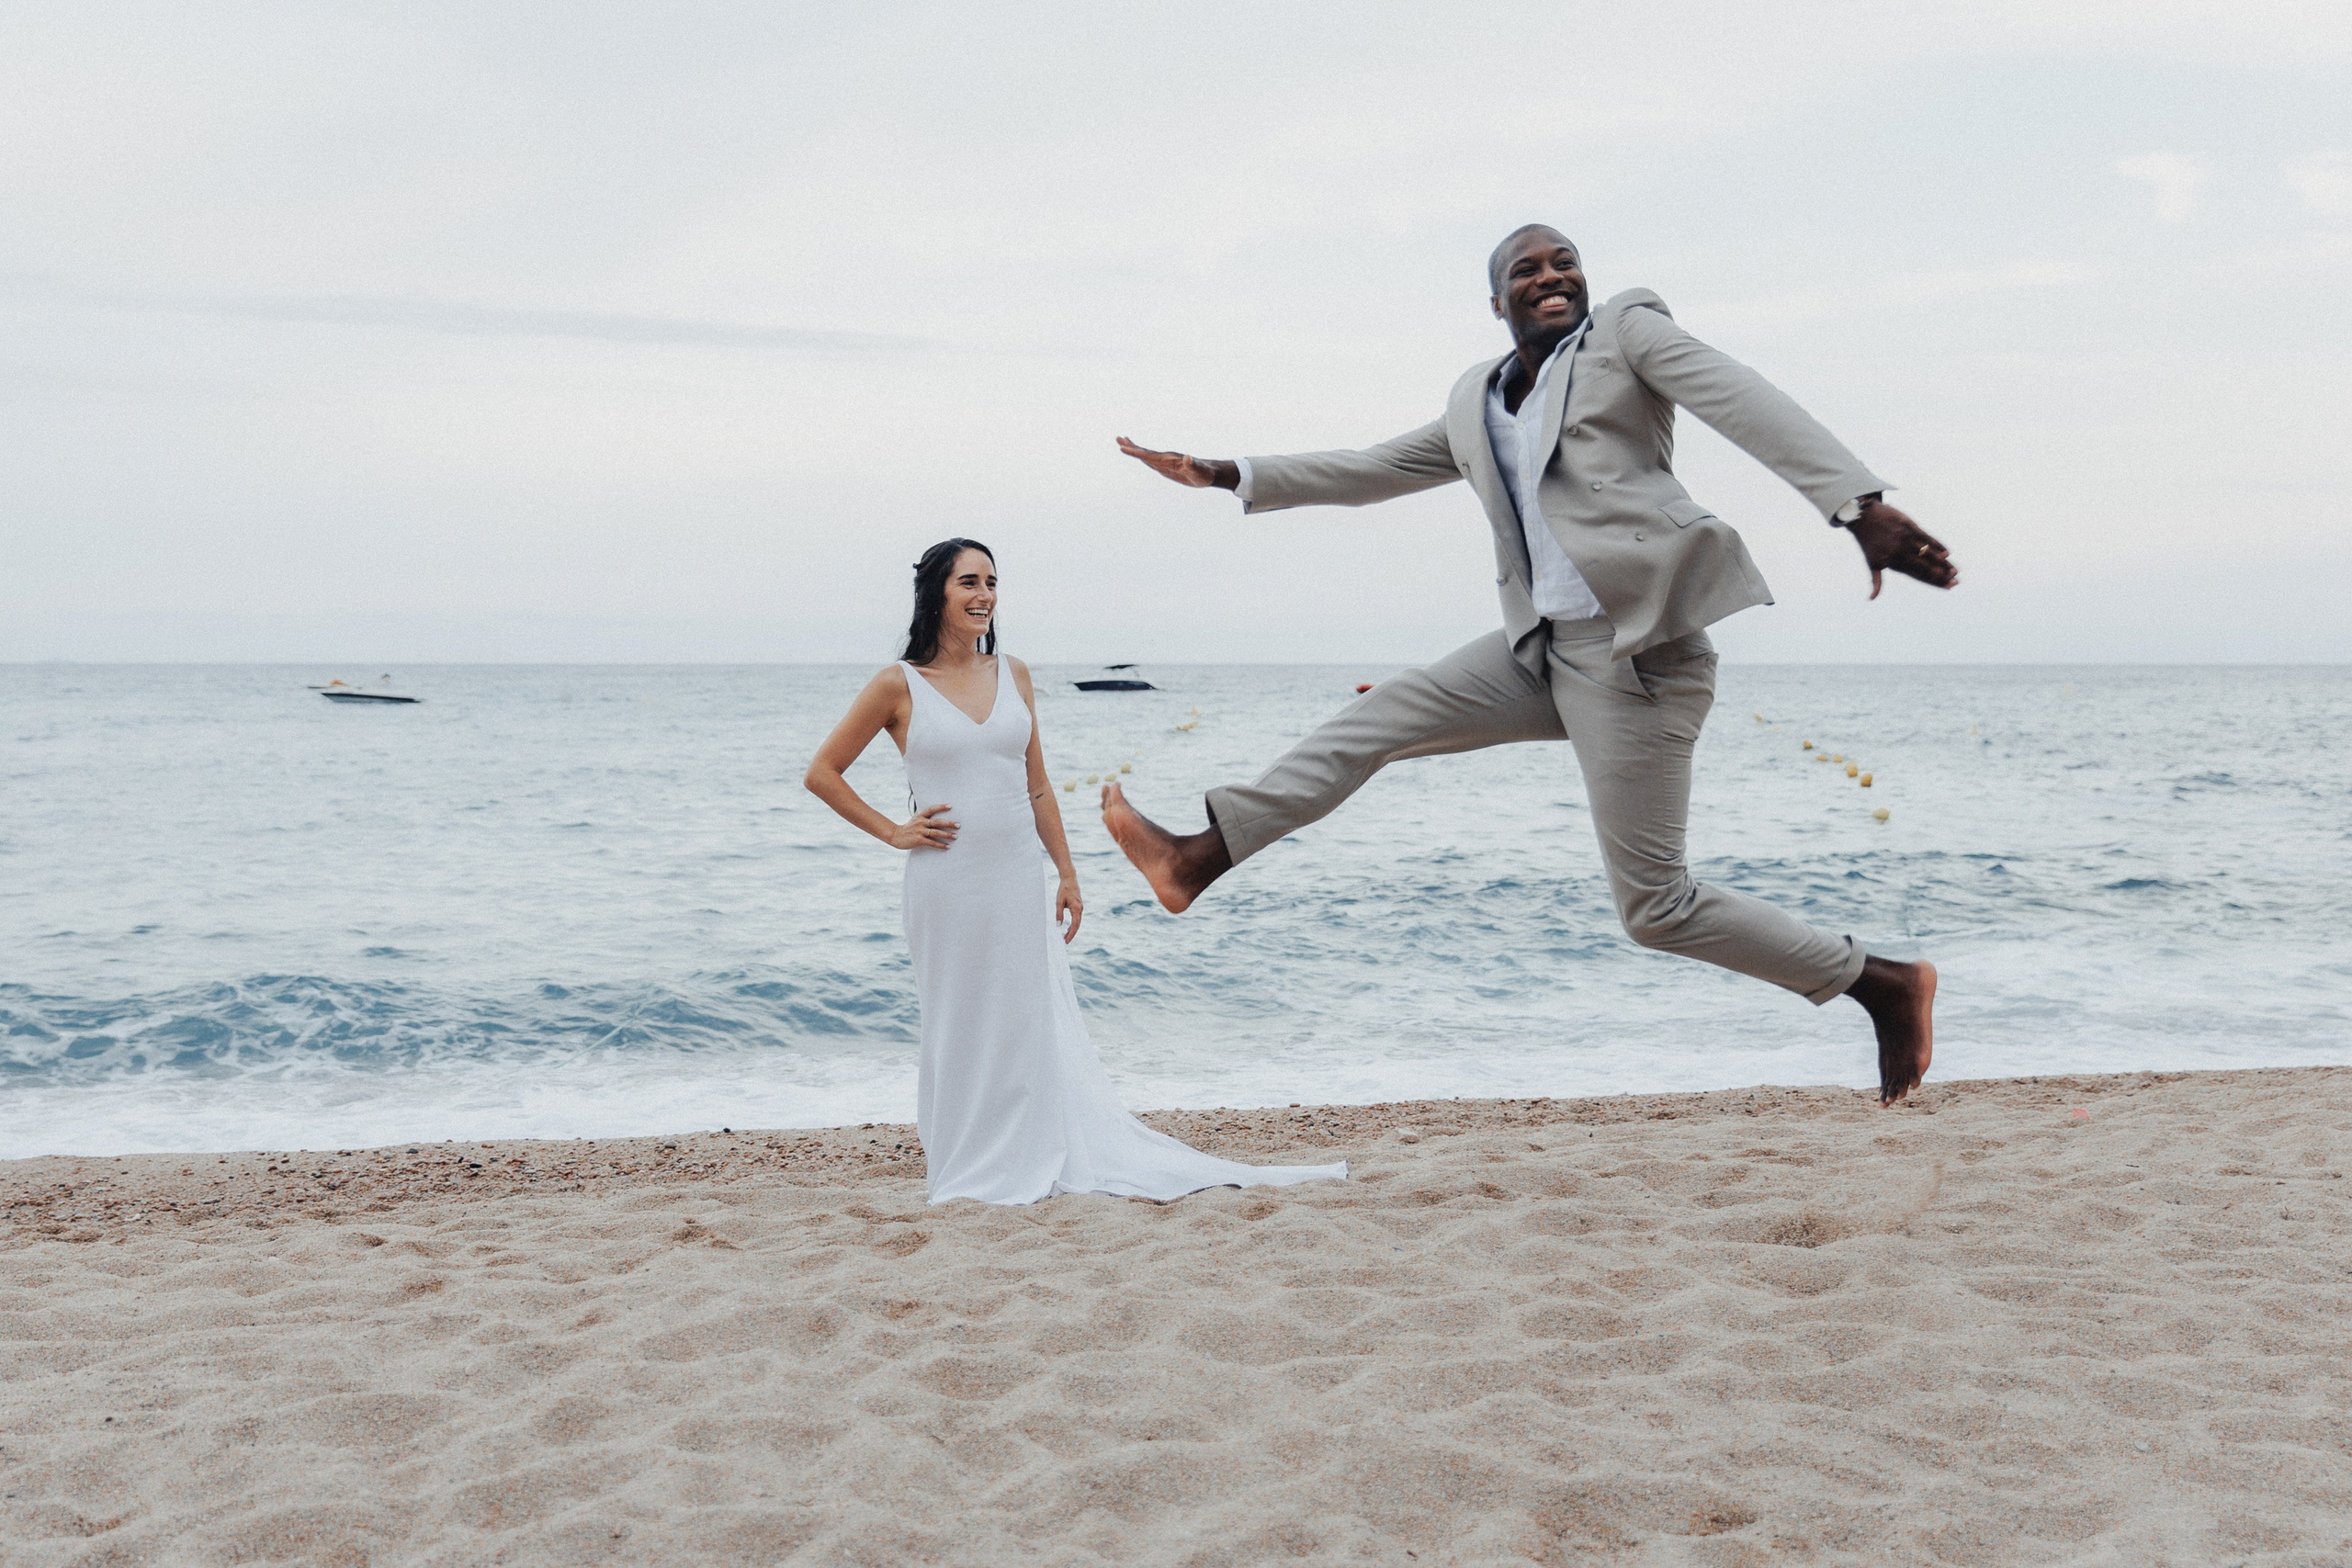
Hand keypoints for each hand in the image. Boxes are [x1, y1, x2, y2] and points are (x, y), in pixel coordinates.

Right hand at [890, 804, 957, 850]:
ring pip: (935, 833)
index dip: (940, 807)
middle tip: (958, 825)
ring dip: (946, 835)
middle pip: (937, 822)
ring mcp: (920, 831)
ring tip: (955, 836)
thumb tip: (932, 807)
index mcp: (921, 816)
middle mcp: (921, 822)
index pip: (931, 809)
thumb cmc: (908, 827)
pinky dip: (940, 845)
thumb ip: (923, 813)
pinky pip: (932, 843)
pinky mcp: (919, 840)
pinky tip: (947, 846)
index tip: (950, 806)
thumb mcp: (915, 818)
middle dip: (948, 823)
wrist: (896, 836)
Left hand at [1054, 876, 1082, 943]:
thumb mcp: (1059, 902)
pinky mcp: (1078, 906)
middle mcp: (1080, 909)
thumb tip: (1058, 925)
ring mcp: (1080, 907)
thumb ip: (1059, 914)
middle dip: (1071, 934)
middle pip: (1077, 925)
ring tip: (1065, 936)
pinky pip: (1077, 918)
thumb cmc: (1064, 889)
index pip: (1075, 925)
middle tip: (1065, 941)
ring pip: (1077, 922)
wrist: (1069, 879)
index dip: (1071, 934)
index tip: (1067, 941)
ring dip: (1072, 929)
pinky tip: (1068, 927)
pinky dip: (1073, 924)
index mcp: (1076, 908)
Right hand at [1116, 436, 1237, 490]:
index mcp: (1169, 459)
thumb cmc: (1205, 472)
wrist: (1210, 473)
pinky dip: (1143, 459)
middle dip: (1131, 446)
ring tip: (1123, 444)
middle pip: (1145, 452)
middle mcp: (1166, 459)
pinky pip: (1152, 463)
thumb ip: (1192, 464)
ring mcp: (1166, 463)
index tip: (1123, 447)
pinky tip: (1139, 457)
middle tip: (1118, 438)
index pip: (1149, 455)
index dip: (1136, 452)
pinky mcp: (1168, 468)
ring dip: (1135, 450)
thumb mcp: (1198, 470)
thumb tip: (1188, 457)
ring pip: (1147, 456)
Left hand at [1842, 500, 1958, 599]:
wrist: (1863, 517)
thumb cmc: (1867, 542)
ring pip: (1927, 553)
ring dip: (1942, 562)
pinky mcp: (1908, 526)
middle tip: (1955, 581)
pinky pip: (1926, 537)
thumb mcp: (1871, 563)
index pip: (1917, 575)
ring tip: (1954, 570)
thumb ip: (1876, 581)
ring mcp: (1905, 538)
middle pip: (1924, 566)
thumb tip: (1871, 599)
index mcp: (1893, 563)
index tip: (1947, 587)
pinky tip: (1947, 553)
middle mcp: (1900, 552)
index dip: (1933, 582)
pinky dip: (1936, 545)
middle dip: (1941, 575)